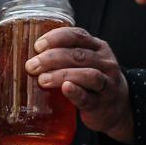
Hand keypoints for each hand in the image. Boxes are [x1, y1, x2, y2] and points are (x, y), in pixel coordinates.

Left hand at [26, 26, 132, 142]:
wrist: (117, 108)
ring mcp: (106, 84)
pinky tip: (65, 89)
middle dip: (52, 58)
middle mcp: (105, 63)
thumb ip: (65, 57)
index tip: (38, 45)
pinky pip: (89, 97)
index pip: (78, 36)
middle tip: (32, 65)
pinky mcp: (102, 104)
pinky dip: (76, 92)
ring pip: (87, 75)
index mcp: (98, 48)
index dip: (56, 38)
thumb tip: (28, 55)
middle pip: (79, 55)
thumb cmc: (93, 83)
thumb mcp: (85, 63)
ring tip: (42, 79)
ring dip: (61, 75)